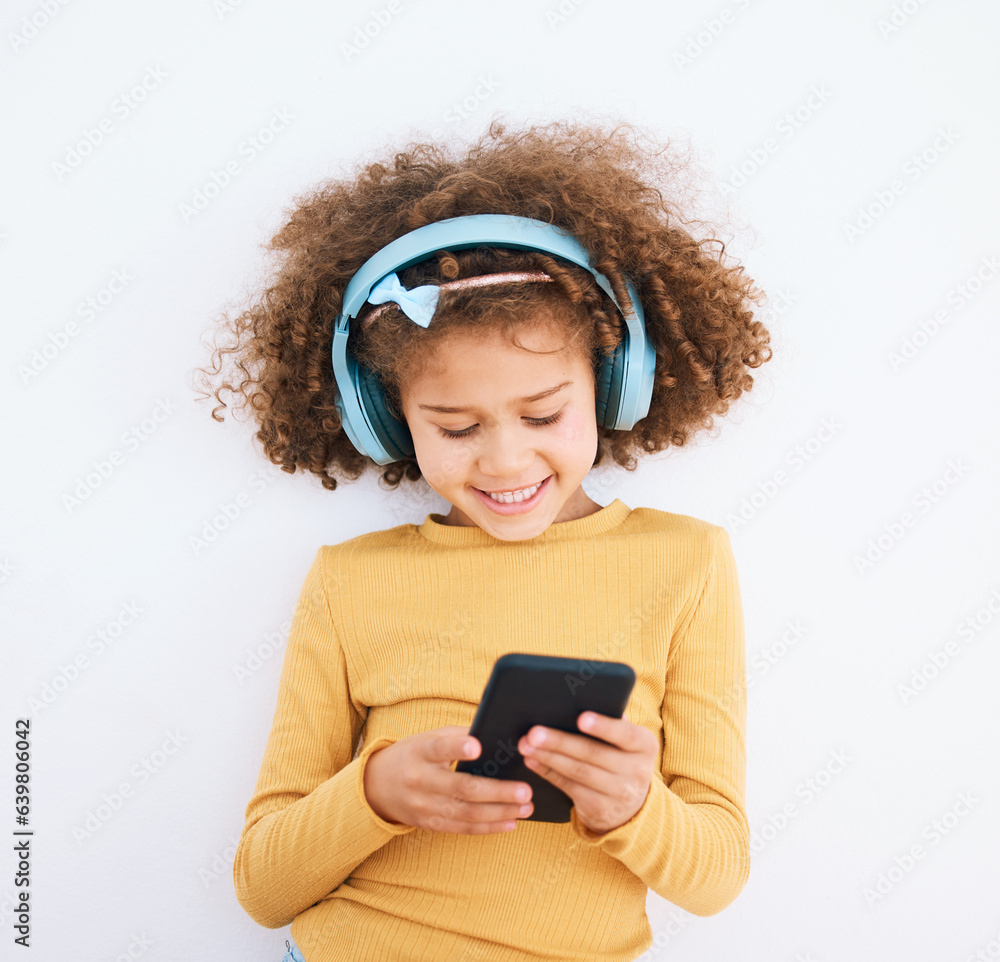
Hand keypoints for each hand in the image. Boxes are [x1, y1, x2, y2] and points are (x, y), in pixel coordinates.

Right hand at [363, 726, 533, 833]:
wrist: (378, 785)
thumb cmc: (414, 754)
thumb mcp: (429, 737)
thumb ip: (460, 735)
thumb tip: (497, 735)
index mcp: (421, 751)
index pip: (439, 748)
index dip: (457, 747)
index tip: (477, 747)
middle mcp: (420, 780)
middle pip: (462, 788)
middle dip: (497, 791)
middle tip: (525, 790)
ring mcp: (424, 806)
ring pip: (466, 813)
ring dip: (499, 812)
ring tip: (526, 807)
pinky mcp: (429, 824)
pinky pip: (462, 828)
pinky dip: (488, 827)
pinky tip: (510, 822)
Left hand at [517, 712, 658, 835]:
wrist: (633, 806)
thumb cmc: (622, 757)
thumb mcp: (627, 742)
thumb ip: (612, 722)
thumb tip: (583, 699)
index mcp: (645, 745)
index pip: (626, 734)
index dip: (603, 727)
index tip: (581, 718)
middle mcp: (636, 771)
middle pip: (593, 754)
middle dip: (560, 742)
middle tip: (534, 732)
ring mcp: (618, 794)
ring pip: (577, 772)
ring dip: (548, 757)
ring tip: (526, 744)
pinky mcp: (599, 809)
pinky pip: (568, 787)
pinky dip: (547, 772)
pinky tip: (532, 761)